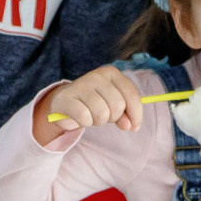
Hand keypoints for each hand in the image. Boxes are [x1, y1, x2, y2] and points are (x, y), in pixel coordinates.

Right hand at [35, 65, 149, 137]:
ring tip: (91, 116)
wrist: (64, 102)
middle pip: (117, 105)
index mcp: (111, 73)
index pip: (130, 93)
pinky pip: (84, 117)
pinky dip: (84, 123)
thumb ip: (124, 114)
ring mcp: (80, 84)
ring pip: (101, 113)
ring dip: (98, 121)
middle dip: (113, 118)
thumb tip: (130, 126)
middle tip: (104, 117)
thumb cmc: (93, 103)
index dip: (136, 113)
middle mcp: (96, 75)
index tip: (134, 127)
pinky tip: (80, 118)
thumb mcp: (112, 106)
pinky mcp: (66, 97)